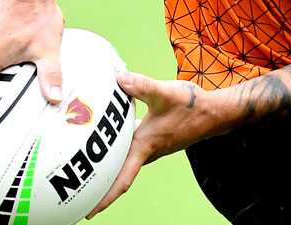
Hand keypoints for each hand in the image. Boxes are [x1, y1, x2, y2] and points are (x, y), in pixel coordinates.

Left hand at [87, 72, 223, 217]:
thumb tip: (118, 78)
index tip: (88, 211)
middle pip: (118, 175)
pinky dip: (117, 148)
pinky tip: (108, 136)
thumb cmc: (192, 107)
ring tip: (87, 168)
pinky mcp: (154, 138)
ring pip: (124, 162)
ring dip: (108, 168)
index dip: (105, 197)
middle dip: (99, 186)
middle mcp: (146, 151)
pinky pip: (130, 148)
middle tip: (77, 193)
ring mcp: (150, 146)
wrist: (214, 112)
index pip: (122, 179)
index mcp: (145, 146)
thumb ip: (141, 86)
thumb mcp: (165, 93)